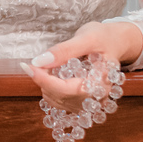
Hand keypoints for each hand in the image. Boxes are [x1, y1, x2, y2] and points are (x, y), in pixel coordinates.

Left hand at [20, 21, 142, 111]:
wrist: (115, 43)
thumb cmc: (104, 38)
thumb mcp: (87, 38)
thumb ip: (64, 50)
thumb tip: (39, 62)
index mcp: (102, 84)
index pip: (67, 89)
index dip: (44, 80)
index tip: (27, 66)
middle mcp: (97, 99)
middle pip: (60, 97)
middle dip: (45, 79)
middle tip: (41, 61)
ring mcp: (89, 103)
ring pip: (56, 100)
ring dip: (47, 83)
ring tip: (55, 64)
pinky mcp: (81, 103)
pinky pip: (58, 101)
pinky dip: (50, 88)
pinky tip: (56, 74)